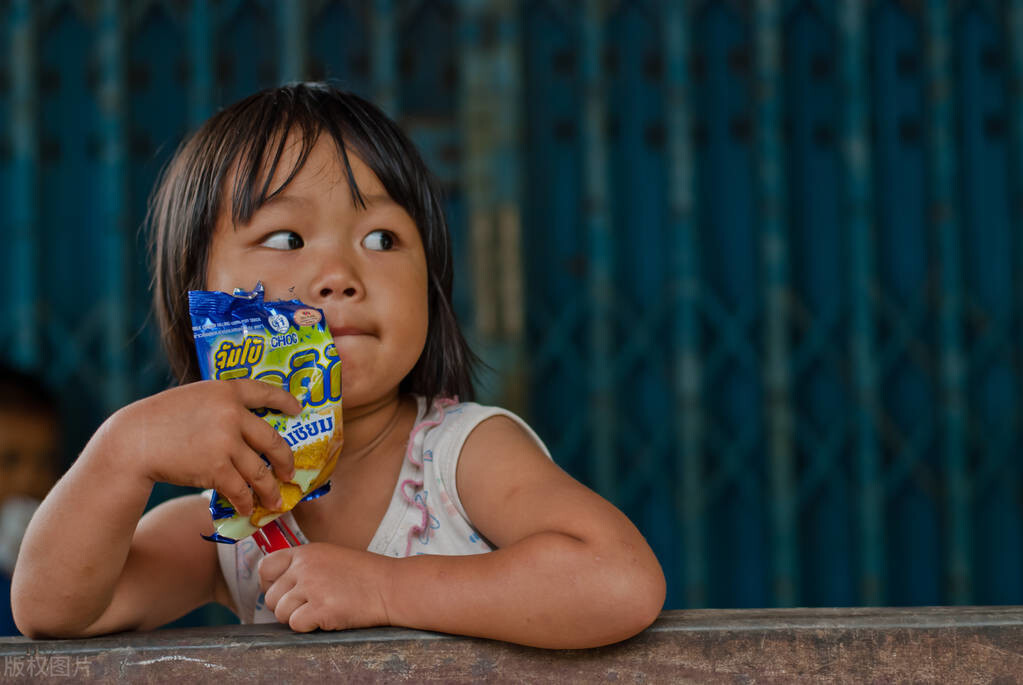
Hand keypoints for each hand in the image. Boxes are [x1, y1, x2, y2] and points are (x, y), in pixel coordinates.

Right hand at [104, 379, 300, 515]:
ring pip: (260, 472)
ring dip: (270, 491)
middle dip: (286, 462)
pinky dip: (246, 502)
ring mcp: (226, 442)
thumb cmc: (160, 419)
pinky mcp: (216, 468)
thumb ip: (221, 405)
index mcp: (226, 391)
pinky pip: (241, 489)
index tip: (298, 410)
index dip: (285, 401)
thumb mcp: (194, 397)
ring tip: (275, 501)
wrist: (134, 441)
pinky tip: (248, 509)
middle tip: (290, 473)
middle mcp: (232, 414)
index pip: (266, 391)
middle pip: (273, 441)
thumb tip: (246, 424)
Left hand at [258, 543, 391, 631]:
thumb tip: (279, 585)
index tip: (283, 592)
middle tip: (308, 606)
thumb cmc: (365, 574)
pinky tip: (328, 617)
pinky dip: (309, 627)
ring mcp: (312, 587)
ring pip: (281, 613)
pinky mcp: (321, 608)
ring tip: (321, 610)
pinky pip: (296, 625)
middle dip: (286, 606)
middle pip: (271, 596)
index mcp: (306, 552)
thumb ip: (305, 566)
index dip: (270, 584)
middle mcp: (305, 567)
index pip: (266, 567)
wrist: (391, 586)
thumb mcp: (331, 556)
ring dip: (297, 618)